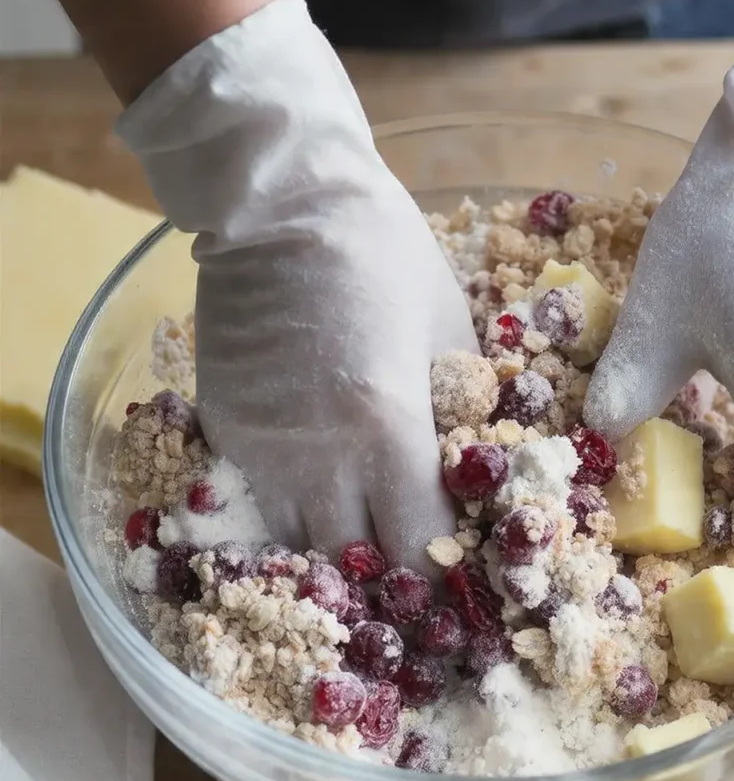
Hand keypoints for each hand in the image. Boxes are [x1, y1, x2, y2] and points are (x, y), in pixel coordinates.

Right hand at [117, 0, 476, 566]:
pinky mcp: (223, 430)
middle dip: (387, 579)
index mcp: (389, 432)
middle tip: (409, 573)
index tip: (454, 580)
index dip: (441, 574)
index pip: (419, 546)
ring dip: (334, 550)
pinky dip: (292, 508)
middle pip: (355, 564)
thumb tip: (462, 467)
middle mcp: (319, 458)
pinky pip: (260, 499)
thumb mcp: (451, 329)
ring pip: (299, 543)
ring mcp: (261, 449)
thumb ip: (458, 412)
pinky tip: (315, 493)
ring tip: (360, 542)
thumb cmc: (384, 255)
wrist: (281, 201)